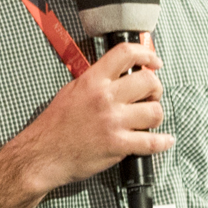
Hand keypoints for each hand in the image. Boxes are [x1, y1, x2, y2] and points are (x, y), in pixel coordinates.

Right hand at [14, 40, 173, 193]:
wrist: (42, 154)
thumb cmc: (54, 126)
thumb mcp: (71, 91)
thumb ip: (95, 81)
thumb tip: (118, 74)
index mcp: (92, 81)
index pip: (126, 54)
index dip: (146, 54)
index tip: (154, 62)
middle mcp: (104, 97)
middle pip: (149, 81)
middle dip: (156, 89)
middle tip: (151, 96)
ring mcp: (112, 121)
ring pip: (155, 111)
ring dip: (156, 115)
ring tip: (149, 120)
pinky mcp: (117, 145)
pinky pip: (151, 142)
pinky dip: (163, 142)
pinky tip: (165, 140)